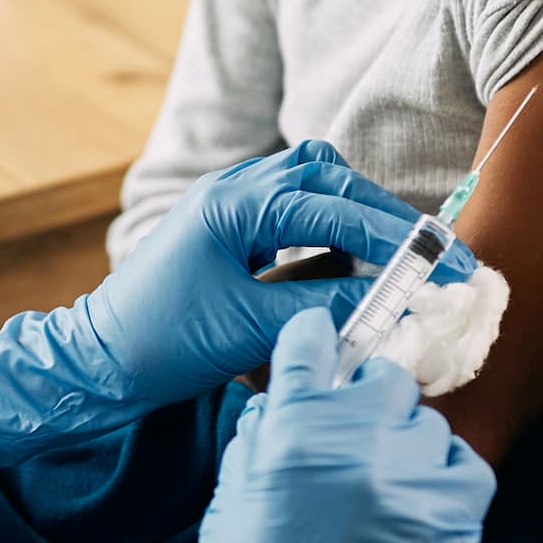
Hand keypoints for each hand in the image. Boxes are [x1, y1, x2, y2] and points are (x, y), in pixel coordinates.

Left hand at [0, 142, 470, 472]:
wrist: (94, 361)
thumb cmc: (161, 344)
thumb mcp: (251, 328)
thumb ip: (326, 306)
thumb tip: (397, 302)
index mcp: (237, 203)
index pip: (338, 207)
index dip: (400, 237)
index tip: (448, 264)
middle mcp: (236, 188)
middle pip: (333, 181)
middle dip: (389, 218)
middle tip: (441, 258)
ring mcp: (232, 204)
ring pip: (316, 186)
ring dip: (360, 216)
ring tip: (400, 260)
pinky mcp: (232, 229)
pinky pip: (296, 211)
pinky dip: (331, 230)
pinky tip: (348, 265)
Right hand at [67, 308, 494, 542]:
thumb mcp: (229, 506)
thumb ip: (259, 440)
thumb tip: (282, 397)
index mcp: (289, 435)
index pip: (312, 345)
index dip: (313, 345)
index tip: (318, 350)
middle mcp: (356, 446)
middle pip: (381, 378)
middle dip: (364, 398)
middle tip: (352, 432)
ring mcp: (411, 485)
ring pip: (426, 423)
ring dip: (405, 441)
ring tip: (381, 483)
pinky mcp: (453, 526)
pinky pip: (466, 466)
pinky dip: (445, 475)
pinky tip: (417, 501)